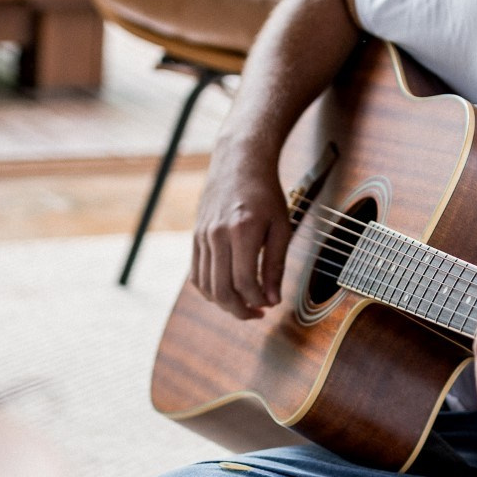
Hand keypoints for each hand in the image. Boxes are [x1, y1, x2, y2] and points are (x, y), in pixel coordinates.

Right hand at [191, 143, 294, 318]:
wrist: (238, 162)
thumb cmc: (265, 193)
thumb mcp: (281, 227)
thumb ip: (276, 265)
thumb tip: (273, 300)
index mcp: (242, 230)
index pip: (244, 281)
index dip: (258, 300)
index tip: (270, 304)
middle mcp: (217, 235)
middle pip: (221, 289)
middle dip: (239, 310)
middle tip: (256, 314)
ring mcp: (202, 236)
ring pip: (206, 285)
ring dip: (224, 303)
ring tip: (243, 305)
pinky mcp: (195, 236)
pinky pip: (197, 273)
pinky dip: (210, 290)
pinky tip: (226, 291)